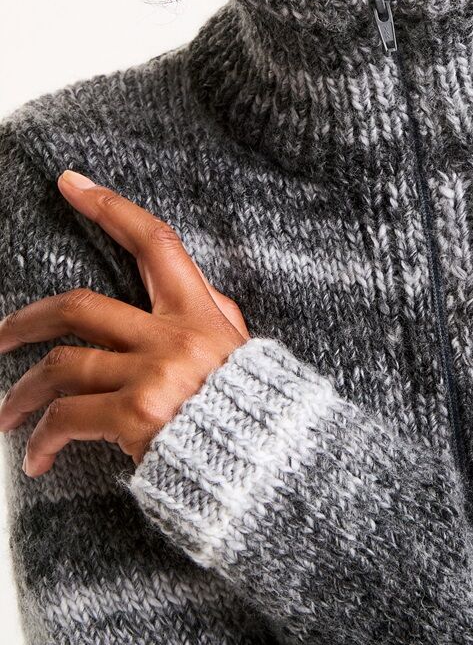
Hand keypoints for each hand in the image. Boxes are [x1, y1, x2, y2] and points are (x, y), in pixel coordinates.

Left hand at [0, 170, 250, 475]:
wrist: (270, 465)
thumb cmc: (254, 413)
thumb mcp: (240, 348)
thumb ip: (207, 313)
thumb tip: (177, 281)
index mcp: (200, 313)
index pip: (154, 243)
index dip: (110, 208)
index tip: (70, 183)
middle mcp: (172, 336)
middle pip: (79, 306)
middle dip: (27, 321)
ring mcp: (152, 373)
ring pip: (62, 365)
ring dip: (21, 393)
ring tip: (5, 414)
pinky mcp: (135, 415)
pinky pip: (66, 417)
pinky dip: (41, 439)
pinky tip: (37, 459)